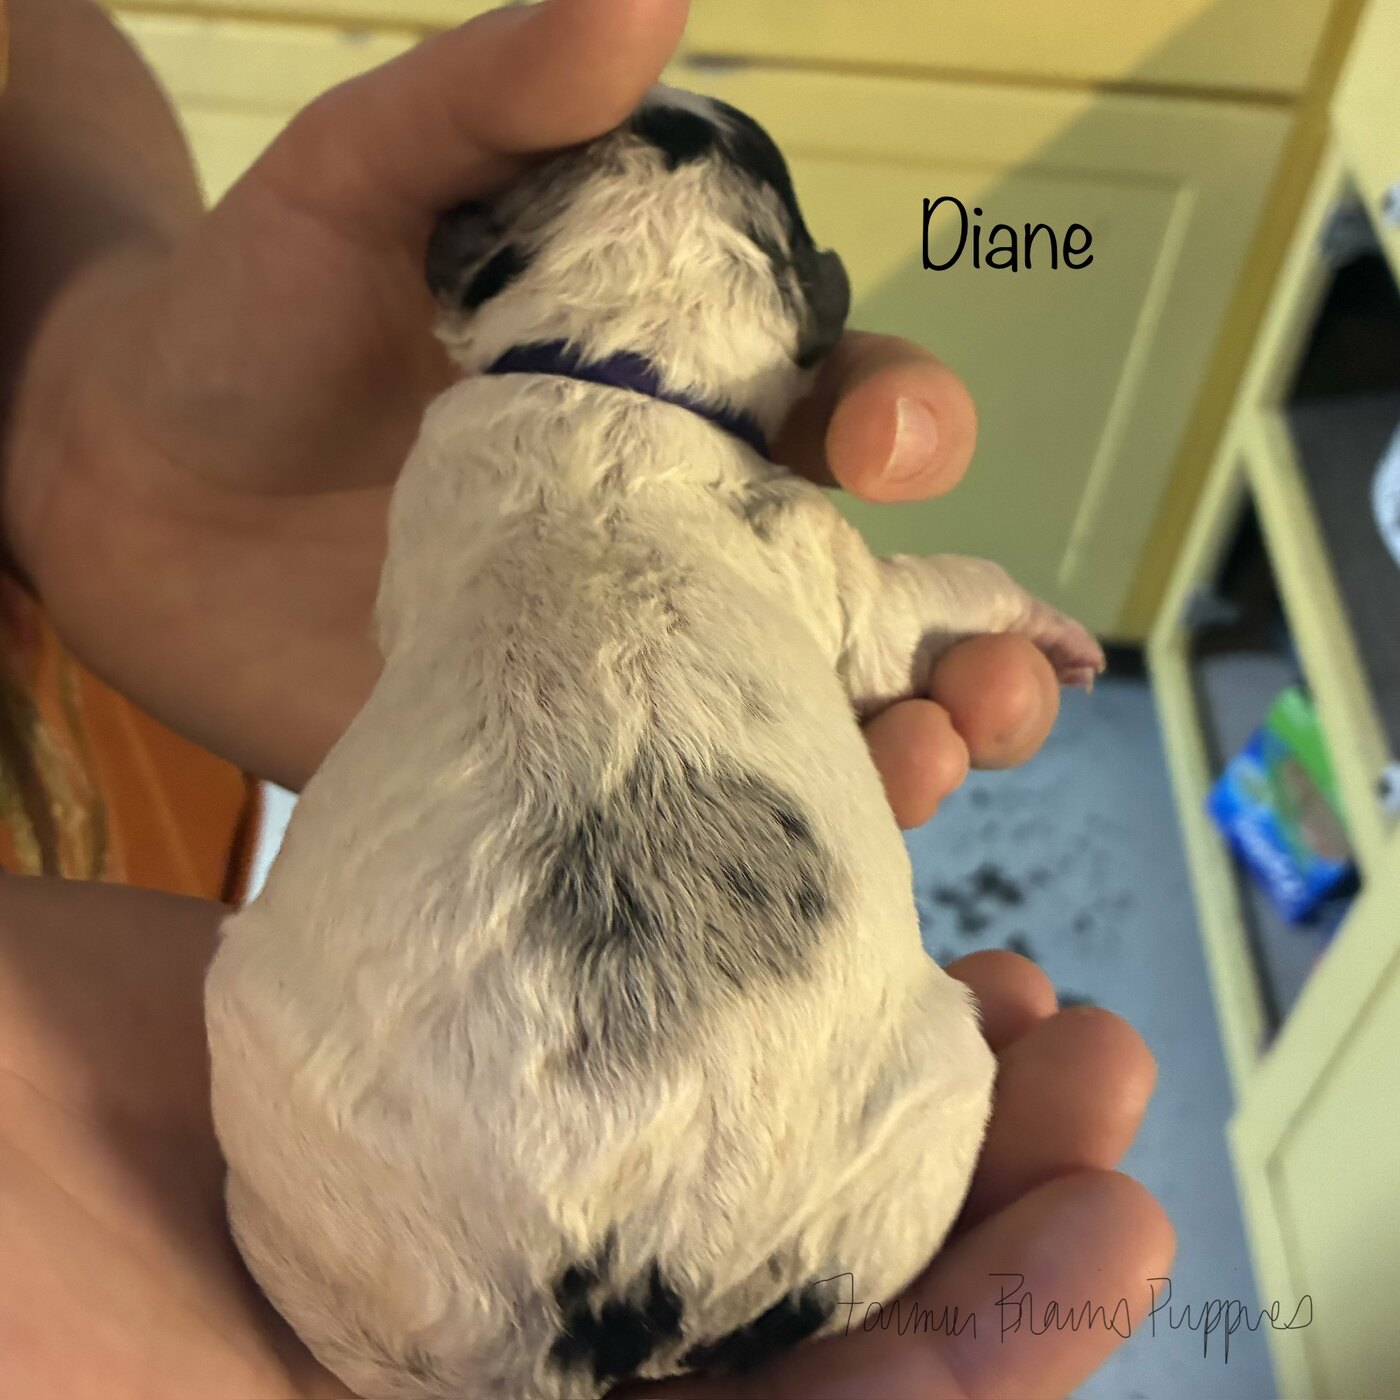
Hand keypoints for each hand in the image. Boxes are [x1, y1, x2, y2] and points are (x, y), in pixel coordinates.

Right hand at [0, 877, 1165, 1399]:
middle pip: (831, 1278)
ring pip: (776, 1131)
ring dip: (913, 1066)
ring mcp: (534, 1173)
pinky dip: (775, 946)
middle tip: (1095, 1068)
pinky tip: (864, 894)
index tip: (1106, 1232)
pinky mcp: (497, 1043)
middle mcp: (562, 1327)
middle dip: (988, 1195)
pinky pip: (673, 996)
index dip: (984, 1353)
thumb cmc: (48, 1296)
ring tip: (1018, 991)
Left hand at [4, 0, 1058, 805]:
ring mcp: (624, 666)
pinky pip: (675, 815)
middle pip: (868, 594)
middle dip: (964, 632)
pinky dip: (747, 846)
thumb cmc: (249, 315)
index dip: (892, 420)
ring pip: (804, 720)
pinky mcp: (552, 765)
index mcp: (670, 402)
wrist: (123, 486)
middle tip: (995, 678)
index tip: (877, 442)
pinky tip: (795, 869)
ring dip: (904, 752)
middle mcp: (677, 541)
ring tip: (937, 766)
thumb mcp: (365, 180)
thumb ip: (497, 105)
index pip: (833, 408)